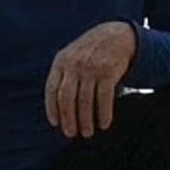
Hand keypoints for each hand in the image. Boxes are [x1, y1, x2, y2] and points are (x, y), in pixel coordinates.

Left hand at [45, 21, 135, 138]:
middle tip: (71, 133)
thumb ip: (63, 75)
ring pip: (84, 100)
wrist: (117, 35)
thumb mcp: (71, 56)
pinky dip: (104, 114)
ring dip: (85, 120)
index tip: (56, 124)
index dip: (52, 108)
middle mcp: (75, 64)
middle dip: (68, 118)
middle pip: (67, 97)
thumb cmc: (91, 52)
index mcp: (61, 61)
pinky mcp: (109, 71)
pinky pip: (104, 98)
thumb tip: (58, 108)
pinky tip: (104, 124)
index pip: (52, 89)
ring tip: (87, 133)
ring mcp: (91, 67)